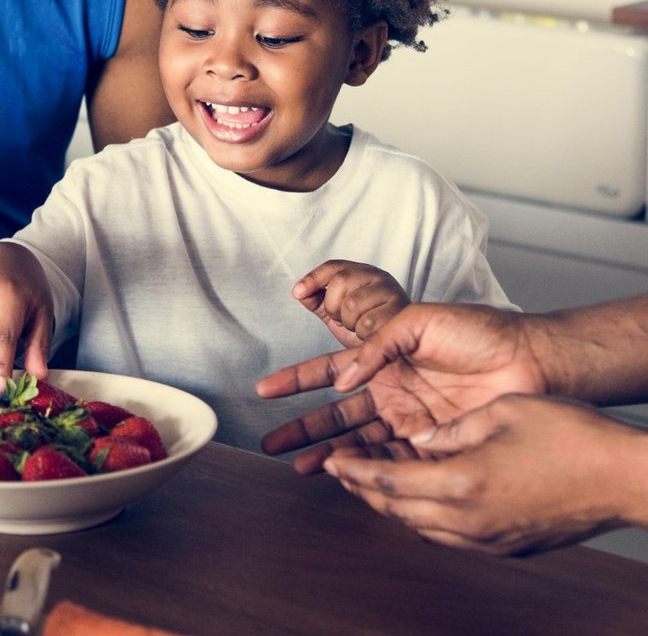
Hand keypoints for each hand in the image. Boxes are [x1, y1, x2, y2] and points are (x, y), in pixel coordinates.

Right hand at [256, 302, 546, 471]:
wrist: (529, 359)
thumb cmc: (478, 330)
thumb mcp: (417, 321)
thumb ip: (376, 345)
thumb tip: (344, 380)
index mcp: (382, 358)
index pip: (329, 370)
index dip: (297, 380)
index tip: (266, 389)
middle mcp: (390, 390)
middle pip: (335, 414)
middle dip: (302, 428)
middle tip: (271, 443)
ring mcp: (409, 420)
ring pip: (357, 442)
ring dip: (327, 454)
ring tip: (297, 468)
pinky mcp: (432, 445)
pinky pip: (392, 461)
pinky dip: (367, 470)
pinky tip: (345, 476)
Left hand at [292, 260, 409, 347]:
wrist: (398, 351)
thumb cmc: (366, 329)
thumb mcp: (337, 313)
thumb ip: (317, 300)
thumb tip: (298, 292)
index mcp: (361, 273)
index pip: (333, 267)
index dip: (312, 278)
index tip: (297, 292)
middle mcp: (378, 276)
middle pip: (340, 281)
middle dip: (333, 306)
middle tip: (342, 320)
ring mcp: (391, 292)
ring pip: (352, 304)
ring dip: (349, 322)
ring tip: (358, 328)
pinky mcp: (401, 312)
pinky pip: (368, 323)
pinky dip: (362, 334)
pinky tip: (369, 336)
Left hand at [323, 393, 647, 555]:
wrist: (624, 477)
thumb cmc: (568, 434)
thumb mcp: (500, 412)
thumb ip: (449, 429)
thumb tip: (417, 437)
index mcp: (462, 482)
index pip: (386, 482)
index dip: (353, 470)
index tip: (330, 460)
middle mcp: (470, 520)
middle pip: (397, 510)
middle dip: (363, 490)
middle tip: (340, 470)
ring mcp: (490, 540)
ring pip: (421, 527)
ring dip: (392, 506)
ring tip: (372, 483)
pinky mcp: (508, 547)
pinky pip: (450, 535)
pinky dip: (424, 516)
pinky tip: (421, 497)